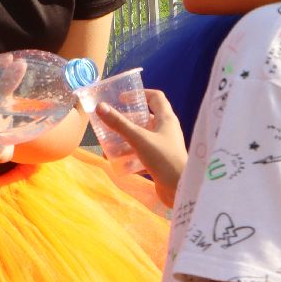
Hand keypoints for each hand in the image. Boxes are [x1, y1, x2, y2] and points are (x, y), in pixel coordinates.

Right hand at [94, 89, 187, 205]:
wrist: (180, 188)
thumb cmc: (163, 158)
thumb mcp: (139, 139)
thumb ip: (119, 124)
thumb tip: (100, 106)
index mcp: (166, 119)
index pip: (155, 97)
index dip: (139, 94)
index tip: (122, 99)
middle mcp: (167, 130)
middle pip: (146, 118)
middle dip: (128, 120)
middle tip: (112, 122)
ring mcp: (165, 146)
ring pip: (144, 137)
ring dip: (127, 139)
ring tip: (111, 144)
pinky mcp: (161, 161)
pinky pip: (144, 154)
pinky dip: (132, 156)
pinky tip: (119, 162)